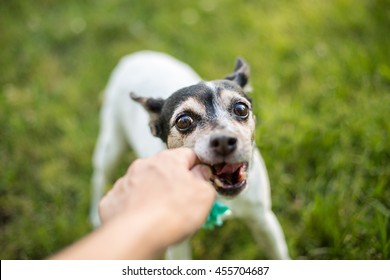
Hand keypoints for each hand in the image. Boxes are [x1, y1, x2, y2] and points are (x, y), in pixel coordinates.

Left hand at [99, 148, 214, 248]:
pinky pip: (128, 200)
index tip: (202, 181)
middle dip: (174, 182)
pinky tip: (143, 220)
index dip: (198, 168)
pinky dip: (136, 207)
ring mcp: (126, 181)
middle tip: (182, 202)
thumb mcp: (204, 195)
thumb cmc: (174, 212)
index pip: (188, 155)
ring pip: (145, 183)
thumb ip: (204, 179)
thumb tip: (201, 172)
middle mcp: (144, 165)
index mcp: (168, 159)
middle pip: (165, 169)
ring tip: (161, 214)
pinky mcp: (112, 199)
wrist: (137, 235)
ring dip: (154, 193)